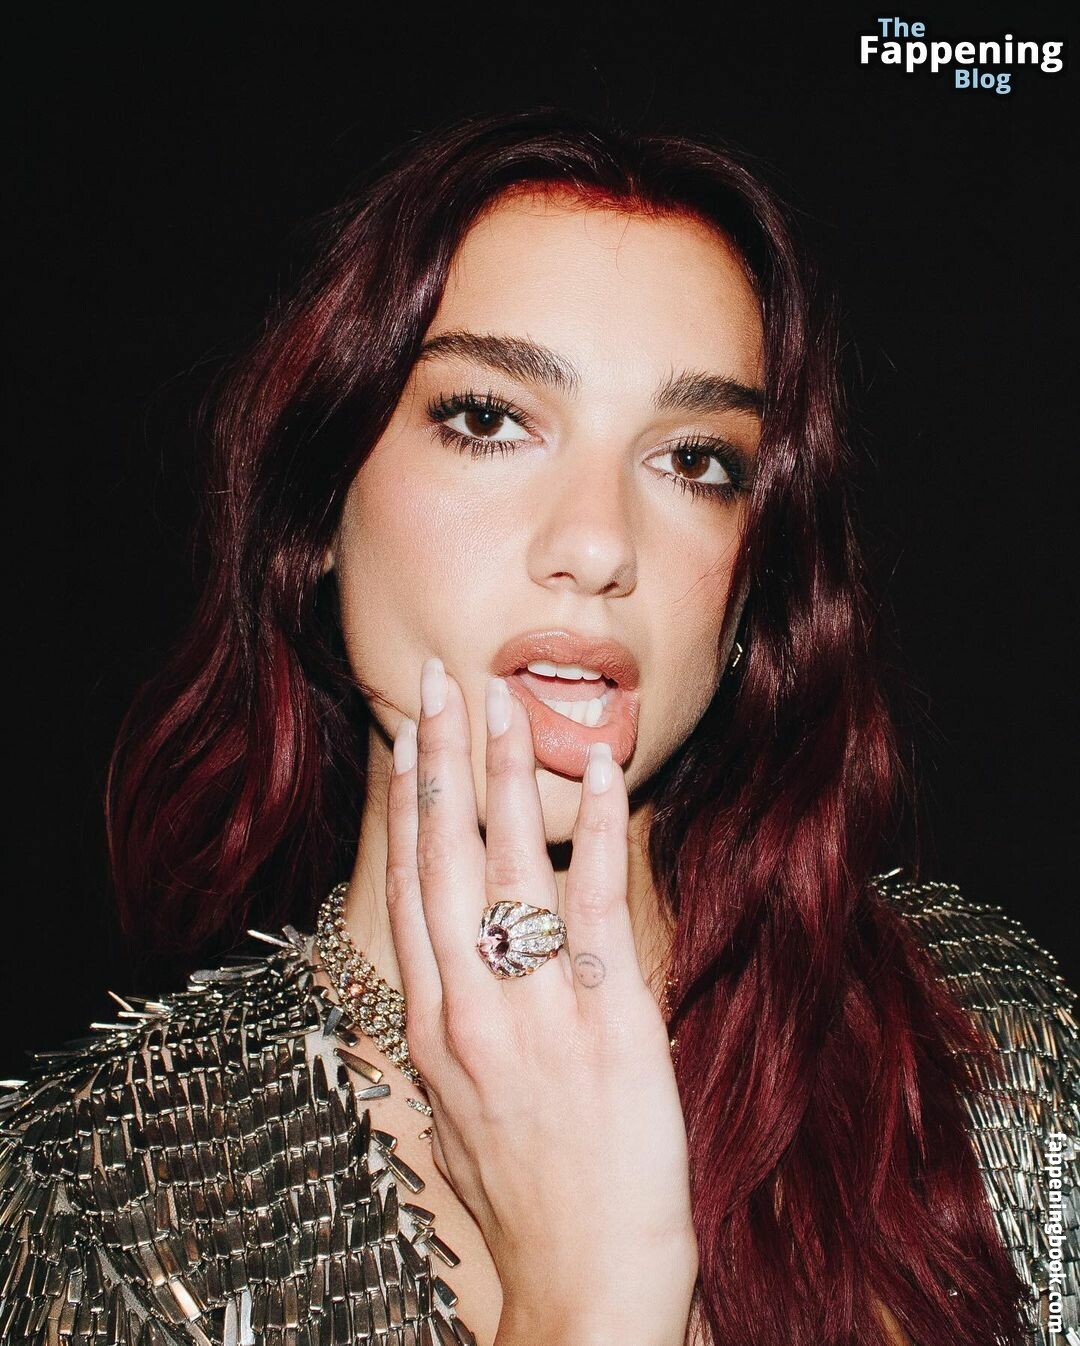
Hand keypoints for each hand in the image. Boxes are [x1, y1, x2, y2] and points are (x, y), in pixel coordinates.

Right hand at [384, 657, 697, 1341]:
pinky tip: (598, 768)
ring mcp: (532, 1010)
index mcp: (431, 1026)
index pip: (408, 886)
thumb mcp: (457, 1119)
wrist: (586, 1287)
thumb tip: (451, 982)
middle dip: (436, 760)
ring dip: (502, 772)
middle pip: (440, 856)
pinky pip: (591, 902)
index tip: (408, 739)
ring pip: (505, 863)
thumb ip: (451, 1040)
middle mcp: (467, 1007)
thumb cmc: (527, 1205)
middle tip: (437, 681)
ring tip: (503, 699)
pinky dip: (592, 826)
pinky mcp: (606, 1019)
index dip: (405, 804)